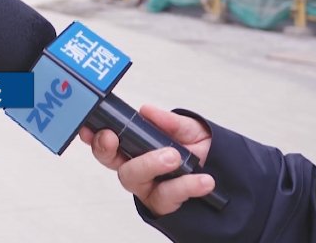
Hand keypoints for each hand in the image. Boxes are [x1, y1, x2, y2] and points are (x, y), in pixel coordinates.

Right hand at [79, 104, 215, 215]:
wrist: (225, 173)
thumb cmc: (199, 150)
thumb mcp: (189, 129)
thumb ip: (170, 121)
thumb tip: (147, 111)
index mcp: (135, 146)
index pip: (106, 141)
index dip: (93, 136)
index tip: (90, 128)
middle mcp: (136, 167)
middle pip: (110, 161)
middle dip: (107, 149)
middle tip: (115, 138)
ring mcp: (147, 187)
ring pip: (132, 178)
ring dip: (150, 164)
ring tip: (175, 157)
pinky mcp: (163, 205)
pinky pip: (166, 197)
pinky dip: (185, 186)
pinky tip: (202, 180)